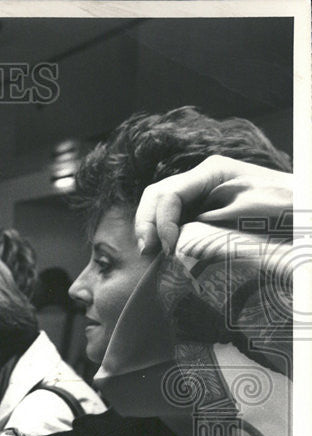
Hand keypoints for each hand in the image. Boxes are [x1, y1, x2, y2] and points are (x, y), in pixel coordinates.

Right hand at [135, 155, 292, 256]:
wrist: (304, 221)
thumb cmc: (286, 212)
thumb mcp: (247, 213)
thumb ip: (207, 224)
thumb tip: (172, 245)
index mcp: (212, 171)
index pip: (169, 194)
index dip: (161, 223)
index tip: (168, 251)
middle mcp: (201, 179)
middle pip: (156, 196)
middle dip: (147, 225)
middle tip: (149, 254)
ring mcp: (199, 194)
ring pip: (158, 207)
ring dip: (151, 231)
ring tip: (154, 256)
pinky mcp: (200, 212)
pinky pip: (171, 220)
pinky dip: (162, 236)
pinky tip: (166, 253)